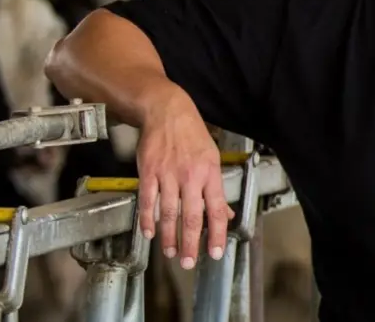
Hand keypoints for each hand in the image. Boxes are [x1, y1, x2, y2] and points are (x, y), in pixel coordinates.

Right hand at [134, 90, 232, 270]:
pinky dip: (147, 219)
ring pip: (169, 213)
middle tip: (189, 262)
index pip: (218, 210)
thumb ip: (217, 189)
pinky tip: (149, 233)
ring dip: (169, 236)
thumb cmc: (192, 135)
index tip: (216, 252)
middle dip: (191, 243)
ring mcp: (168, 175)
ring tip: (171, 253)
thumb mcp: (213, 159)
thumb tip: (227, 214)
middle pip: (192, 217)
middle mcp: (191, 177)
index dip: (218, 234)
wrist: (167, 112)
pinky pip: (148, 200)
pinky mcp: (149, 172)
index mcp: (210, 174)